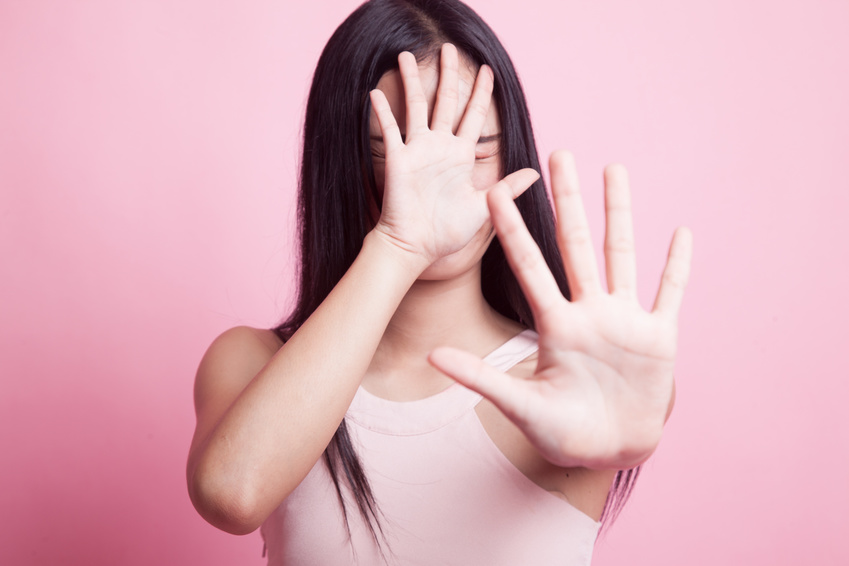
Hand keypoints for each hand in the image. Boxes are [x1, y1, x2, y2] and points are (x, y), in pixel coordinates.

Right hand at [369, 44, 538, 265]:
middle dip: (449, 75)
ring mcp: (417, 151)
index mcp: (461, 156)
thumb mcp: (486, 207)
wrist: (417, 247)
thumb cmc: (448, 232)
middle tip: (450, 49)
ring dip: (411, 81)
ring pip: (415, 106)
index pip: (474, 115)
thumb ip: (508, 186)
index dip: (481, 93)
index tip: (488, 71)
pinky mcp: (397, 160)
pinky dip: (382, 112)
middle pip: (446, 101)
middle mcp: (439, 147)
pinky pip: (389, 130)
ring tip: (407, 55)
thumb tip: (535, 173)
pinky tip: (375, 92)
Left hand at [429, 151, 692, 469]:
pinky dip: (678, 266)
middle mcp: (588, 311)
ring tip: (614, 168)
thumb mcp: (520, 405)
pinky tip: (683, 233)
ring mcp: (624, 320)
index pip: (529, 266)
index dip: (511, 229)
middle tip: (558, 153)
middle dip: (567, 199)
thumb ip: (480, 378)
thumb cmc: (563, 430)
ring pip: (622, 254)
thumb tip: (430, 356)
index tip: (494, 191)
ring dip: (619, 213)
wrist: (610, 450)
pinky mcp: (659, 337)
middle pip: (574, 244)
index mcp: (554, 325)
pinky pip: (670, 294)